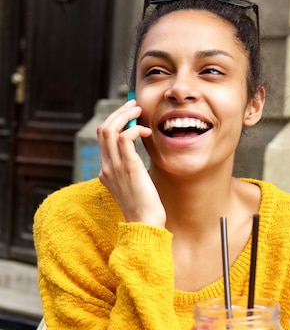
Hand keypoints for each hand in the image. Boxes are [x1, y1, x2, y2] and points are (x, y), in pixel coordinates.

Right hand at [97, 100, 165, 226]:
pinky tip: (146, 131)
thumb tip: (138, 159)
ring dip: (125, 115)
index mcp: (105, 172)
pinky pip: (124, 138)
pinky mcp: (128, 167)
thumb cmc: (145, 208)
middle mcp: (106, 167)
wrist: (145, 223)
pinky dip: (134, 129)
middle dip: (118, 113)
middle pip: (102, 130)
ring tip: (139, 111)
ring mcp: (114, 167)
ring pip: (109, 129)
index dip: (115, 122)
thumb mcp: (133, 187)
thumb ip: (130, 171)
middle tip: (134, 105)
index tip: (130, 115)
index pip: (102, 139)